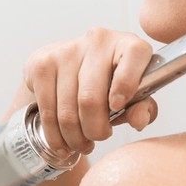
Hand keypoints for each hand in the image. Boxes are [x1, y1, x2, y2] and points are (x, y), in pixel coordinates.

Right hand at [23, 27, 158, 156]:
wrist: (72, 64)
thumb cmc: (112, 83)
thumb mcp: (136, 96)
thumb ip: (143, 108)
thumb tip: (139, 121)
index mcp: (128, 45)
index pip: (133, 57)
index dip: (126, 85)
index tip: (117, 107)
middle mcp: (98, 41)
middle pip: (91, 97)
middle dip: (95, 130)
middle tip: (97, 138)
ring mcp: (66, 50)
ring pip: (67, 110)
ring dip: (74, 137)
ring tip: (81, 144)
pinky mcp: (41, 64)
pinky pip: (47, 110)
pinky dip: (55, 135)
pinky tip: (63, 142)